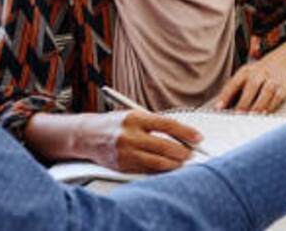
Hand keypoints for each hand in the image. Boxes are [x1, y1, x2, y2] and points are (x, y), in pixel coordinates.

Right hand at [83, 110, 202, 173]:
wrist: (87, 135)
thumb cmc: (114, 124)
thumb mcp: (133, 116)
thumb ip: (155, 124)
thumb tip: (181, 135)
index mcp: (135, 118)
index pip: (167, 125)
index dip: (186, 132)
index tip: (198, 137)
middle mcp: (130, 135)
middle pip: (164, 146)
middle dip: (182, 152)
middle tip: (191, 154)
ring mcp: (125, 152)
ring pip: (157, 162)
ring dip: (173, 164)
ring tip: (182, 163)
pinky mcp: (122, 166)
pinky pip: (146, 170)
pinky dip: (159, 170)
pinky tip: (166, 168)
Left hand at [214, 58, 285, 112]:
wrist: (281, 63)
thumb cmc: (257, 74)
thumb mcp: (244, 76)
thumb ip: (233, 90)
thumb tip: (220, 107)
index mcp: (246, 71)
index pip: (234, 82)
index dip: (226, 95)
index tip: (219, 107)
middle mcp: (260, 73)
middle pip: (252, 85)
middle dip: (245, 101)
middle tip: (238, 114)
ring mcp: (272, 80)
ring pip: (266, 91)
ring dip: (259, 104)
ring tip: (252, 116)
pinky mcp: (283, 87)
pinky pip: (277, 97)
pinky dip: (271, 106)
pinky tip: (265, 113)